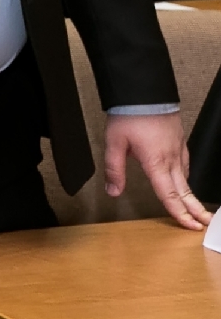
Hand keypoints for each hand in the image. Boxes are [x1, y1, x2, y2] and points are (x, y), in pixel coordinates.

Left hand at [104, 111, 209, 230]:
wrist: (145, 92)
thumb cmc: (130, 115)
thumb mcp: (114, 143)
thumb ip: (114, 169)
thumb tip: (113, 191)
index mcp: (156, 162)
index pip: (168, 194)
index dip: (179, 212)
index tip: (190, 225)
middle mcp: (171, 158)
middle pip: (184, 190)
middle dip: (195, 209)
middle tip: (205, 223)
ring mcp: (178, 149)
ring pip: (186, 177)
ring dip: (192, 194)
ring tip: (196, 208)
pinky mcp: (180, 141)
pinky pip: (186, 163)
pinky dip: (186, 176)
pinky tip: (184, 179)